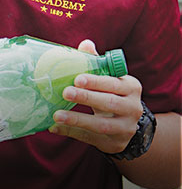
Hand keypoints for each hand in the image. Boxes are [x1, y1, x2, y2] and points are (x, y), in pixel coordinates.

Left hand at [49, 39, 142, 153]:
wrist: (127, 126)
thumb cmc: (113, 94)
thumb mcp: (110, 79)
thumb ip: (97, 63)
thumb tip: (86, 44)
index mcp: (132, 88)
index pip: (114, 84)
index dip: (96, 82)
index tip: (77, 78)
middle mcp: (133, 108)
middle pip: (110, 103)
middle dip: (86, 98)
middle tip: (65, 92)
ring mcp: (125, 128)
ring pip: (101, 125)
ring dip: (77, 119)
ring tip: (56, 115)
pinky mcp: (115, 144)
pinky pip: (91, 138)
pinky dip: (72, 132)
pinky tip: (55, 127)